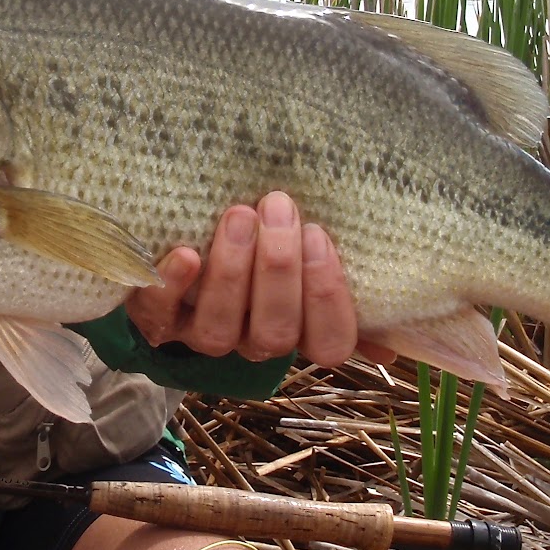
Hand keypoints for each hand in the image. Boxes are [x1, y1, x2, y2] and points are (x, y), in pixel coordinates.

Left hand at [124, 192, 395, 367]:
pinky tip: (184, 253)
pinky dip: (171, 286)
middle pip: (275, 333)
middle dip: (279, 270)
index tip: (320, 236)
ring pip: (221, 332)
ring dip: (232, 273)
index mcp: (300, 329)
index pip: (331, 342)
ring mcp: (202, 335)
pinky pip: (159, 317)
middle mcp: (253, 341)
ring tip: (238, 216)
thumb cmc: (264, 240)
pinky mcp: (155, 319)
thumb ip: (350, 276)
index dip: (328, 296)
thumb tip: (395, 330)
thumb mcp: (309, 252)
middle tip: (278, 208)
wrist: (181, 234)